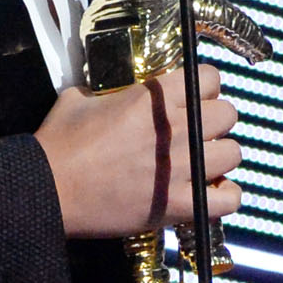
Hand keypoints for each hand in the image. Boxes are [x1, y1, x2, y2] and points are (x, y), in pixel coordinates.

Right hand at [34, 63, 239, 236]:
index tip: (194, 97)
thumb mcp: (79, 98)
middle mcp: (175, 130)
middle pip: (228, 114)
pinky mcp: (178, 205)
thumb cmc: (59, 144)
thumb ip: (108, 90)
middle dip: (215, 120)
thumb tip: (115, 90)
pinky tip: (211, 192)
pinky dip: (226, 196)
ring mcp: (180, 169)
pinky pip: (229, 200)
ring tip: (201, 162)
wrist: (49, 189)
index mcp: (154, 100)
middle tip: (197, 131)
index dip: (205, 86)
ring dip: (219, 156)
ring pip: (233, 153)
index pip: (210, 77)